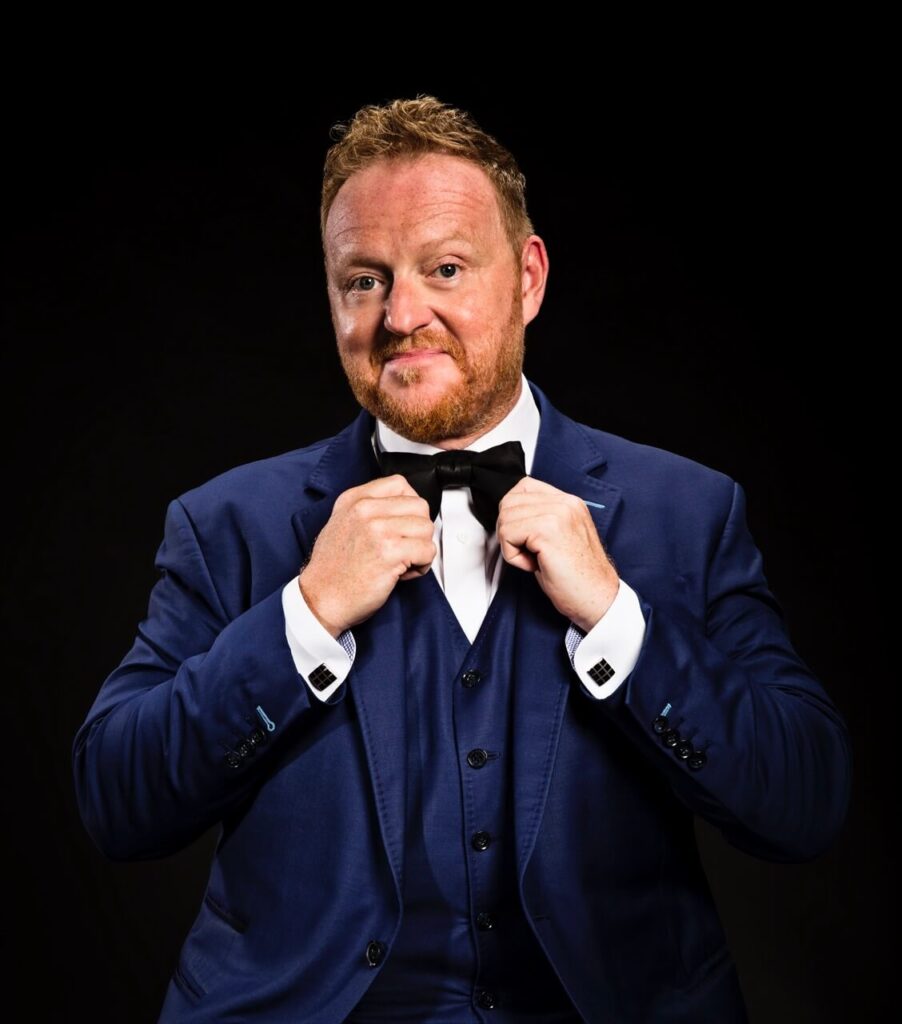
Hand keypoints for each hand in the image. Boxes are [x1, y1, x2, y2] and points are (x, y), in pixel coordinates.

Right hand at [298, 475, 435, 636]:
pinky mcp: (390, 552)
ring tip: (403, 561)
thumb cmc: (332, 569)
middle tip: (405, 546)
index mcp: (354, 499)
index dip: (409, 506)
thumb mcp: (342, 523)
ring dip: (421, 548)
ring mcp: (378, 529)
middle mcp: (364, 510)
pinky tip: (403, 572)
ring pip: (426, 527)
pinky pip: (427, 550)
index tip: (404, 523)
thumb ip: (368, 510)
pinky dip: (422, 565)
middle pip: (419, 505)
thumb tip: (401, 508)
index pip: (399, 484)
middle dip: (418, 529)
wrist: (320, 598)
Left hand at [497, 477, 619, 631]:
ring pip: (505, 519)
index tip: (525, 537)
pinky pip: (507, 535)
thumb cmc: (578, 577)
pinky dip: (513, 556)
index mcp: (569, 502)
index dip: (514, 513)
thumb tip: (509, 515)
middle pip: (509, 502)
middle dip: (509, 530)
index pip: (523, 487)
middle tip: (529, 552)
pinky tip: (534, 565)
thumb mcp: (560, 537)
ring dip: (511, 545)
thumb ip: (540, 519)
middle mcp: (565, 502)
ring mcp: (557, 514)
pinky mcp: (547, 530)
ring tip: (534, 559)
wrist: (597, 598)